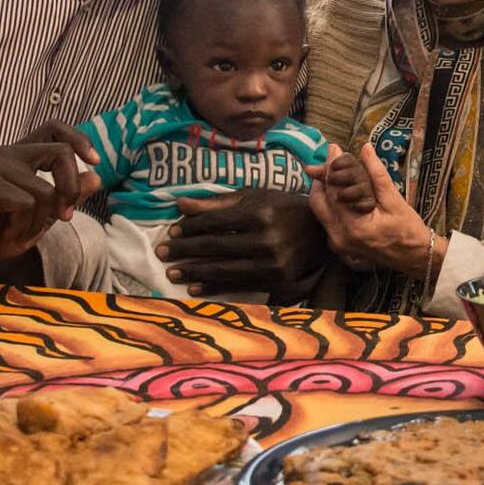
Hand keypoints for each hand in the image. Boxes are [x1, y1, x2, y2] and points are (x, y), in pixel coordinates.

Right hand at [0, 124, 94, 271]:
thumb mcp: (41, 215)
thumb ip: (66, 196)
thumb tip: (96, 176)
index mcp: (22, 155)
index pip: (55, 128)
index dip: (79, 139)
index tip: (94, 162)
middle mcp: (7, 153)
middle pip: (60, 153)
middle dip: (71, 189)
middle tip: (65, 216)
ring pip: (44, 190)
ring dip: (41, 221)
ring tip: (22, 232)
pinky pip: (25, 204)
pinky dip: (24, 226)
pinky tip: (9, 233)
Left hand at [160, 187, 329, 300]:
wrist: (322, 233)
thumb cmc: (283, 209)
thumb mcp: (255, 198)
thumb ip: (218, 203)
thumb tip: (180, 204)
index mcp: (260, 213)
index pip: (215, 223)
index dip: (189, 229)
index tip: (171, 234)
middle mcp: (267, 240)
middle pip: (215, 247)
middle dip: (184, 251)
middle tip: (161, 254)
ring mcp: (273, 264)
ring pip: (224, 270)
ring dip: (194, 272)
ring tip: (172, 272)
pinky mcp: (279, 283)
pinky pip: (239, 285)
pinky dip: (214, 287)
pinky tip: (195, 287)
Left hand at [308, 142, 435, 274]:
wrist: (415, 258)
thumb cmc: (408, 230)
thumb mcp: (395, 200)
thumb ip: (377, 174)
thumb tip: (365, 149)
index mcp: (354, 226)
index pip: (333, 190)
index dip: (331, 166)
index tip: (333, 148)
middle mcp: (339, 237)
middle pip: (318, 201)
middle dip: (322, 177)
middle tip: (329, 159)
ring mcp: (337, 244)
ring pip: (320, 211)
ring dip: (324, 190)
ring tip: (333, 171)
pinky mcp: (339, 246)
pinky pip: (327, 220)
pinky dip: (330, 203)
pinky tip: (340, 191)